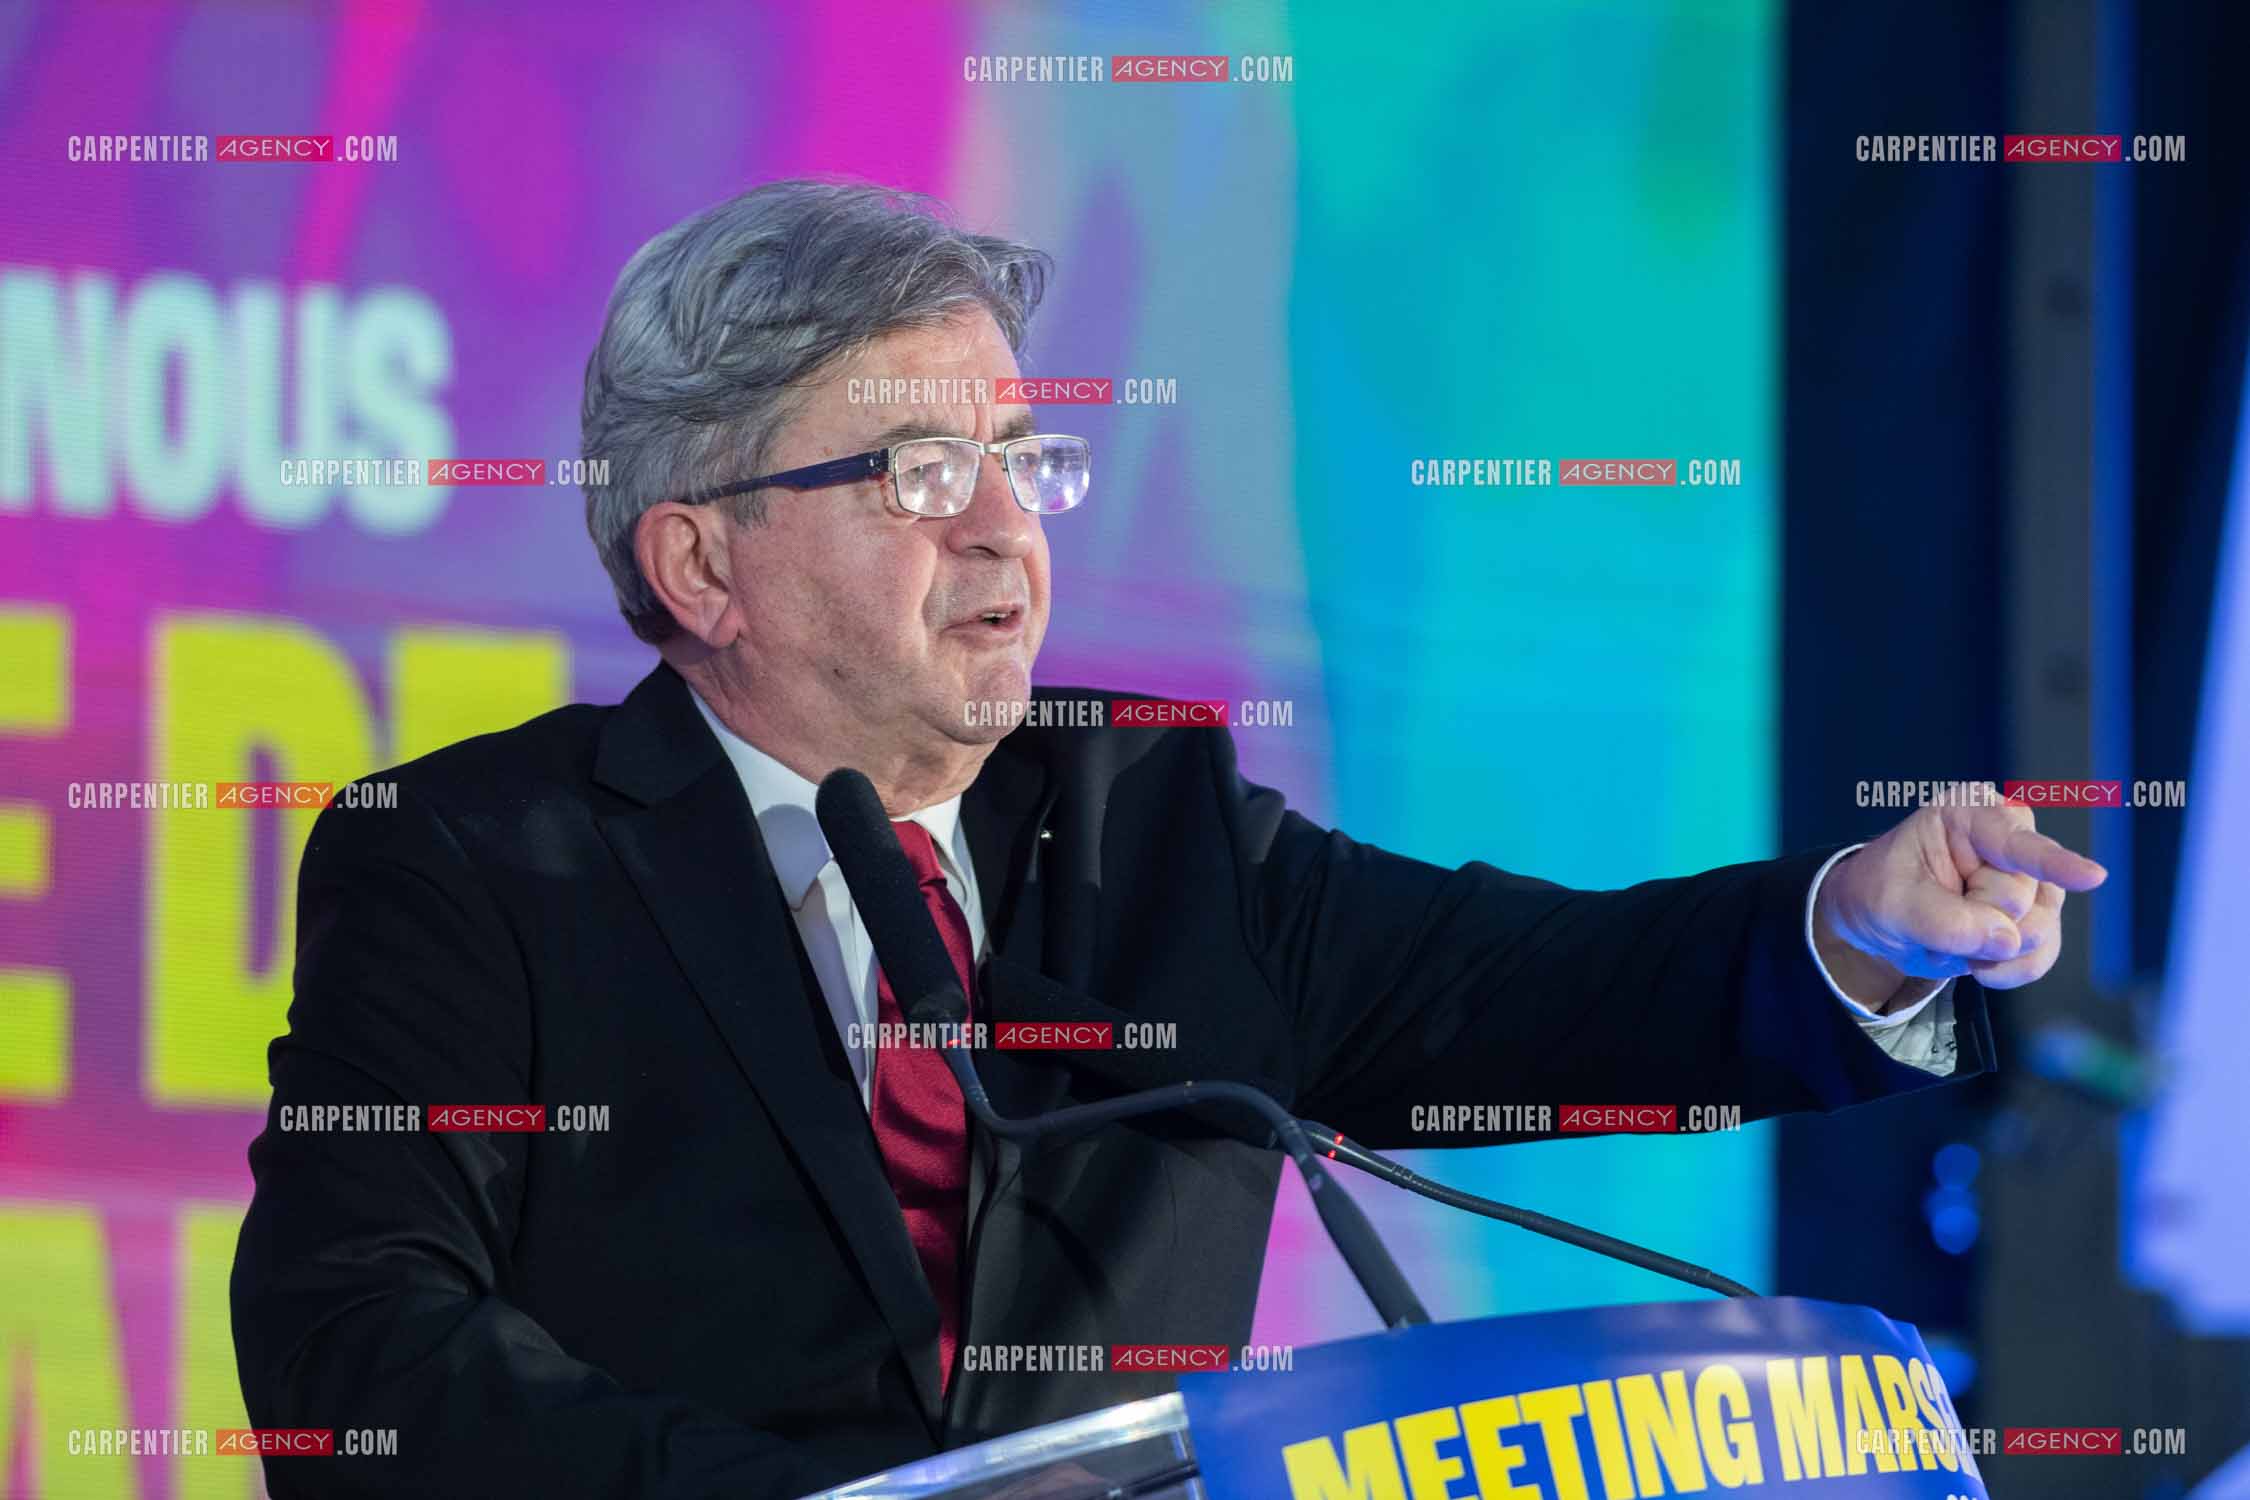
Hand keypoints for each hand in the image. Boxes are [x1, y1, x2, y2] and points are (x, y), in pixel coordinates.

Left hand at [1813, 784, 2107, 1007]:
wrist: (1880, 921)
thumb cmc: (1883, 892)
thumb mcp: (1891, 904)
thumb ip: (1943, 921)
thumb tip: (2006, 940)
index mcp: (1970, 815)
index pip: (2016, 844)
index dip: (2054, 863)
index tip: (2091, 877)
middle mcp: (2011, 842)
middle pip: (2022, 898)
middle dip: (1975, 920)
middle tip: (1937, 912)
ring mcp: (2032, 883)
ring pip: (2037, 932)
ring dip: (1986, 949)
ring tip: (1950, 931)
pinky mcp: (2039, 920)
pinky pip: (2040, 957)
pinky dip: (2004, 969)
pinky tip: (1975, 959)